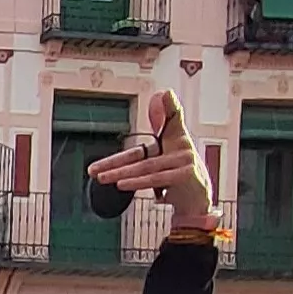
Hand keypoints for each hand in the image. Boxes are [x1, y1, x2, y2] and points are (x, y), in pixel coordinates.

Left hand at [88, 89, 212, 233]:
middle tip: (93, 169)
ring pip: (146, 167)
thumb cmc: (179, 173)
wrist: (199, 199)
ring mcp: (185, 160)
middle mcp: (181, 146)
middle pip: (140, 154)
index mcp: (175, 137)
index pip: (161, 123)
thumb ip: (161, 124)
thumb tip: (162, 94)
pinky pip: (156, 178)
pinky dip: (138, 181)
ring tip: (102, 177)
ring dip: (121, 173)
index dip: (165, 106)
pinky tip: (121, 183)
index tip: (165, 94)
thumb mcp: (170, 149)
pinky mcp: (187, 174)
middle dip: (114, 162)